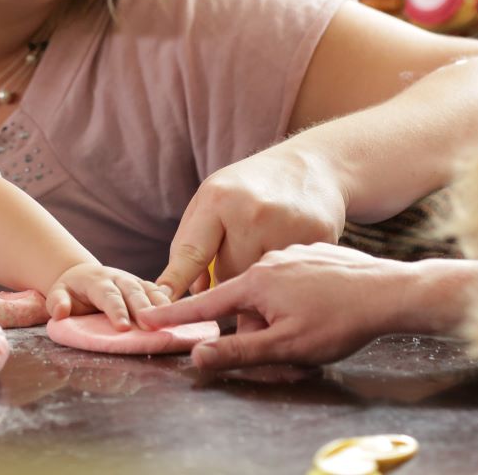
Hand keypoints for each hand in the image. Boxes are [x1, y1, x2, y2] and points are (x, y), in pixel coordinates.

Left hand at [46, 263, 171, 329]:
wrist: (83, 276)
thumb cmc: (71, 291)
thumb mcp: (58, 293)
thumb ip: (57, 302)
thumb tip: (60, 311)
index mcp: (97, 280)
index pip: (108, 295)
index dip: (116, 310)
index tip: (123, 328)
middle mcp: (118, 278)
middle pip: (133, 291)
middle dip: (142, 308)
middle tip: (150, 328)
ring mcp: (133, 281)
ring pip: (149, 290)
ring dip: (160, 307)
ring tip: (169, 324)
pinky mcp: (144, 287)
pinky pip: (159, 293)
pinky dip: (168, 304)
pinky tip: (177, 317)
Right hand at [139, 244, 445, 368]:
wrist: (392, 290)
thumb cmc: (339, 322)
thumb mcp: (287, 347)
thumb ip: (238, 350)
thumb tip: (198, 356)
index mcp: (256, 281)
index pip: (206, 302)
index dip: (175, 314)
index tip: (146, 317)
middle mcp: (268, 260)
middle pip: (244, 301)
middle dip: (256, 327)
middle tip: (290, 349)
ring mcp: (292, 254)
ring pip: (270, 291)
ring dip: (280, 314)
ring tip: (314, 329)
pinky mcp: (313, 254)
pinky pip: (293, 280)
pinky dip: (299, 298)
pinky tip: (325, 309)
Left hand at [155, 147, 345, 297]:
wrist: (312, 165)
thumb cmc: (250, 186)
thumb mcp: (211, 198)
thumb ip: (190, 244)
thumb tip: (189, 294)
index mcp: (219, 199)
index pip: (191, 253)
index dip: (175, 285)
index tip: (159, 311)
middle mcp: (252, 214)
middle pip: (228, 277)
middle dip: (228, 275)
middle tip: (243, 250)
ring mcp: (287, 227)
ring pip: (259, 284)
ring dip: (257, 280)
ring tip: (267, 248)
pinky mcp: (317, 240)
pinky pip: (291, 279)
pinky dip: (287, 276)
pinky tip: (291, 251)